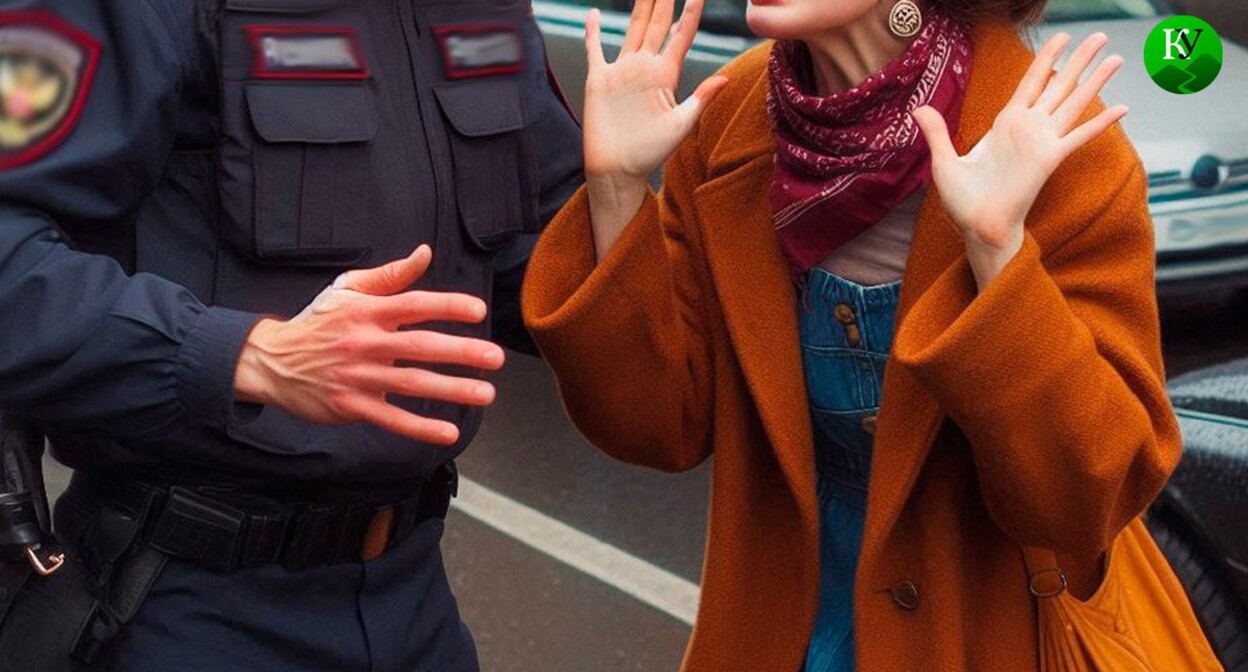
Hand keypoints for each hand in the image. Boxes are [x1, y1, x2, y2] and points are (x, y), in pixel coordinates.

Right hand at [233, 245, 504, 445]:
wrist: (272, 361)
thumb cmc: (319, 322)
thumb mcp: (347, 290)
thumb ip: (390, 276)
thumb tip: (425, 253)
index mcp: (367, 311)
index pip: (413, 305)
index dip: (447, 306)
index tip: (478, 311)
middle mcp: (364, 343)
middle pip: (419, 346)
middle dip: (461, 352)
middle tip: (496, 357)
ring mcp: (357, 376)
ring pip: (411, 383)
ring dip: (451, 389)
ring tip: (486, 393)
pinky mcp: (351, 406)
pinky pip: (391, 418)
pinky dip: (420, 427)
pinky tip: (448, 431)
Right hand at [582, 0, 727, 179]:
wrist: (617, 171)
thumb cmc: (649, 154)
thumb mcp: (680, 126)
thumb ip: (700, 99)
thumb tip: (725, 78)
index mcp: (666, 76)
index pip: (681, 36)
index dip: (691, 12)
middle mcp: (645, 68)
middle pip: (656, 24)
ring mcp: (622, 71)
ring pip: (631, 29)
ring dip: (638, 6)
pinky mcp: (599, 80)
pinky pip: (595, 50)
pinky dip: (593, 32)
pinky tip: (595, 14)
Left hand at [913, 33, 1127, 287]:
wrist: (977, 228)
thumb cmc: (963, 202)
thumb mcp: (944, 162)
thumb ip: (937, 133)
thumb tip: (918, 109)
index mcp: (1005, 124)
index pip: (1030, 82)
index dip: (1046, 59)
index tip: (1062, 38)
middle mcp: (1028, 128)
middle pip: (1059, 84)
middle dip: (1079, 59)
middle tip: (1100, 36)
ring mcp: (1041, 142)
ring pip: (1074, 102)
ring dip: (1096, 81)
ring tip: (1117, 58)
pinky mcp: (1049, 159)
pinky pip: (1079, 136)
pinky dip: (1100, 123)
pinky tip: (1122, 108)